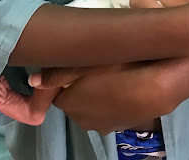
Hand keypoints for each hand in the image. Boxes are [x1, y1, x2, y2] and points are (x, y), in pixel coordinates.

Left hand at [52, 63, 170, 134]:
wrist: (155, 88)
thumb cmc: (116, 69)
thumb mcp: (85, 62)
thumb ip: (57, 73)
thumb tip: (33, 81)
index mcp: (68, 104)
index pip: (56, 91)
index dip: (64, 77)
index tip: (76, 63)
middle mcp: (81, 120)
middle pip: (73, 100)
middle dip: (78, 86)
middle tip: (94, 66)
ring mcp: (101, 126)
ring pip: (92, 106)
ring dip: (95, 94)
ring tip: (110, 74)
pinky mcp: (119, 127)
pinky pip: (108, 111)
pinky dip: (111, 101)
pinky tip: (122, 86)